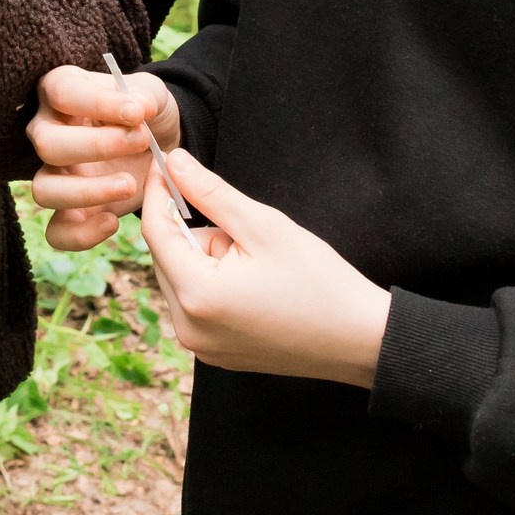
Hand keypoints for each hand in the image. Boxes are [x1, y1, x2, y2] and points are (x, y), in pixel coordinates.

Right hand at [28, 65, 179, 250]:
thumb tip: (138, 108)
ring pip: (43, 189)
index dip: (98, 103)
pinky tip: (112, 222)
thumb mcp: (150, 94)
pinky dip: (81, 235)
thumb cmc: (144, 112)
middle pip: (47, 144)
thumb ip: (145, 96)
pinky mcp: (67, 210)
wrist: (158, 146)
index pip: (63, 92)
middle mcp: (46, 131)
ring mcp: (53, 174)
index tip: (137, 113)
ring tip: (129, 185)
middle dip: (96, 146)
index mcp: (60, 91)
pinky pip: (55, 232)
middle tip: (141, 141)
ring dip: (87, 191)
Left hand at [139, 147, 391, 387]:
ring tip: (256, 267)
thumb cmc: (319, 280)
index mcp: (197, 295)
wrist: (359, 339)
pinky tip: (254, 287)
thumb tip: (174, 162)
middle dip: (197, 234)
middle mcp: (188, 328)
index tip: (164, 161)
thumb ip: (211, 192)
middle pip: (168, 257)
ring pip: (182, 279)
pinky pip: (196, 304)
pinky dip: (213, 285)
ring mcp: (200, 346)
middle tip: (243, 234)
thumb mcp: (263, 225)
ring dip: (207, 260)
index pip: (155, 232)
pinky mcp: (214, 354)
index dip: (158, 191)